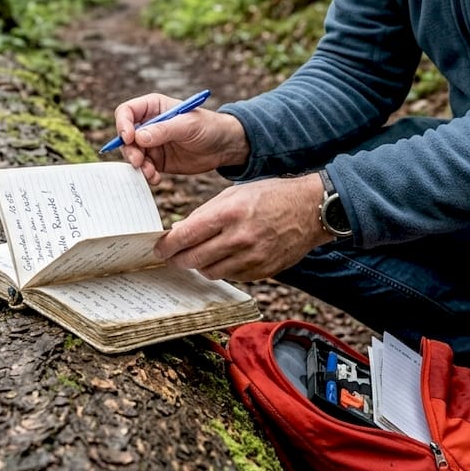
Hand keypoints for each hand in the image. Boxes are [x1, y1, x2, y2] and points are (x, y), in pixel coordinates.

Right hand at [112, 93, 249, 183]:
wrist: (225, 147)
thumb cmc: (209, 126)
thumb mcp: (188, 125)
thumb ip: (163, 130)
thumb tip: (138, 137)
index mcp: (153, 107)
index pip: (127, 112)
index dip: (123, 124)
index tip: (129, 138)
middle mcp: (149, 124)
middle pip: (126, 136)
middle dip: (129, 150)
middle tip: (138, 161)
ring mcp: (152, 144)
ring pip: (133, 154)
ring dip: (138, 165)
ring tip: (151, 173)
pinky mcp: (158, 160)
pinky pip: (144, 168)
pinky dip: (147, 174)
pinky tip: (156, 178)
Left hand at [154, 173, 335, 281]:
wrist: (310, 210)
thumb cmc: (271, 196)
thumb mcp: (235, 194)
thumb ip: (206, 213)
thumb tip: (181, 231)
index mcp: (229, 213)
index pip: (187, 235)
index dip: (168, 245)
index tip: (159, 248)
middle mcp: (240, 238)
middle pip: (194, 259)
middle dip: (177, 259)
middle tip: (171, 257)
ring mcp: (252, 258)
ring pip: (211, 272)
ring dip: (199, 266)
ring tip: (195, 257)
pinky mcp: (262, 271)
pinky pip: (232, 276)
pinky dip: (222, 269)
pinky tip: (222, 258)